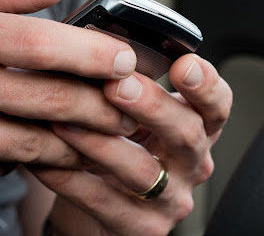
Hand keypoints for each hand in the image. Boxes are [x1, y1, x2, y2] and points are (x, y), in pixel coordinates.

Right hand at [0, 0, 138, 194]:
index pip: (41, 43)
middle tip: (133, 108)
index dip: (90, 52)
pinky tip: (66, 150)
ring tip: (115, 133)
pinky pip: (16, 165)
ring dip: (87, 141)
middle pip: (54, 98)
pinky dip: (47, 159)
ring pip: (43, 142)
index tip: (125, 60)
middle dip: (105, 107)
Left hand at [33, 54, 232, 235]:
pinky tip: (45, 159)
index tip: (184, 64)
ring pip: (143, 171)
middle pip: (187, 134)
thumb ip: (130, 84)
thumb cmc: (126, 144)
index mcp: (198, 127)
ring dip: (101, 143)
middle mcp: (192, 162)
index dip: (206, 84)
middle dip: (152, 106)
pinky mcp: (143, 228)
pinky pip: (104, 203)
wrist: (112, 200)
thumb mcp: (138, 113)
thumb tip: (93, 45)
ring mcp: (172, 198)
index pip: (218, 104)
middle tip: (117, 85)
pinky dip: (71, 179)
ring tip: (65, 121)